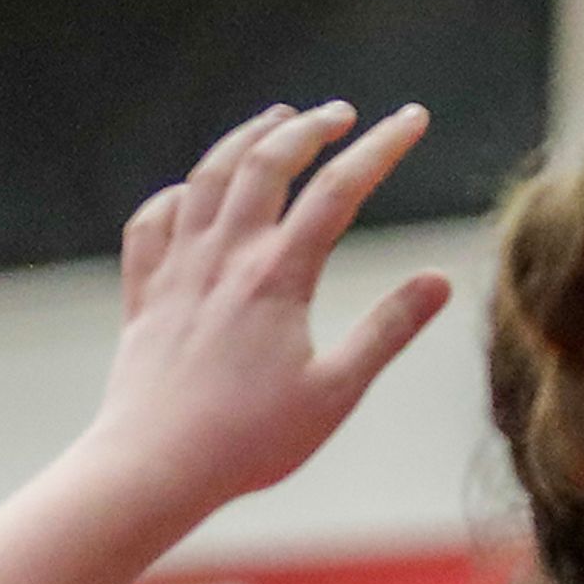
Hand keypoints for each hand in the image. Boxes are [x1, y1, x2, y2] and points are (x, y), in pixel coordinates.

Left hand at [79, 103, 454, 511]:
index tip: (413, 117)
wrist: (150, 468)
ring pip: (205, 179)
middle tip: (342, 115)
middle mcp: (224, 259)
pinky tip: (190, 193)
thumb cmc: (250, 441)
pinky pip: (150, 225)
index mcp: (278, 277)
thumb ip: (389, 330)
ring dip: (244, 139)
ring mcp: (177, 272)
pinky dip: (173, 196)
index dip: (381, 146)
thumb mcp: (337, 392)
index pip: (339, 190)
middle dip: (309, 127)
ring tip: (274, 119)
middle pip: (265, 163)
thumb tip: (440, 281)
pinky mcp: (143, 296)